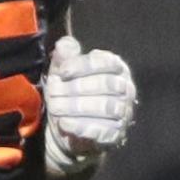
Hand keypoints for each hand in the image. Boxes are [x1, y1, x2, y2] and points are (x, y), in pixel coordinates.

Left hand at [44, 37, 136, 173]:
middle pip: (106, 84)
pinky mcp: (115, 134)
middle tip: (53, 92)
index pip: (105, 62)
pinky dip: (81, 127)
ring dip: (77, 107)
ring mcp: (123, 112)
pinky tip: (64, 124)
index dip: (83, 65)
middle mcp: (125, 89)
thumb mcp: (64, 74)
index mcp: (117, 68)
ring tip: (55, 108)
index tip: (62, 72)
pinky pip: (101, 130)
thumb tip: (65, 44)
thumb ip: (65, 57)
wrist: (70, 131)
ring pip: (106, 107)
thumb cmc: (70, 95)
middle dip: (77, 88)